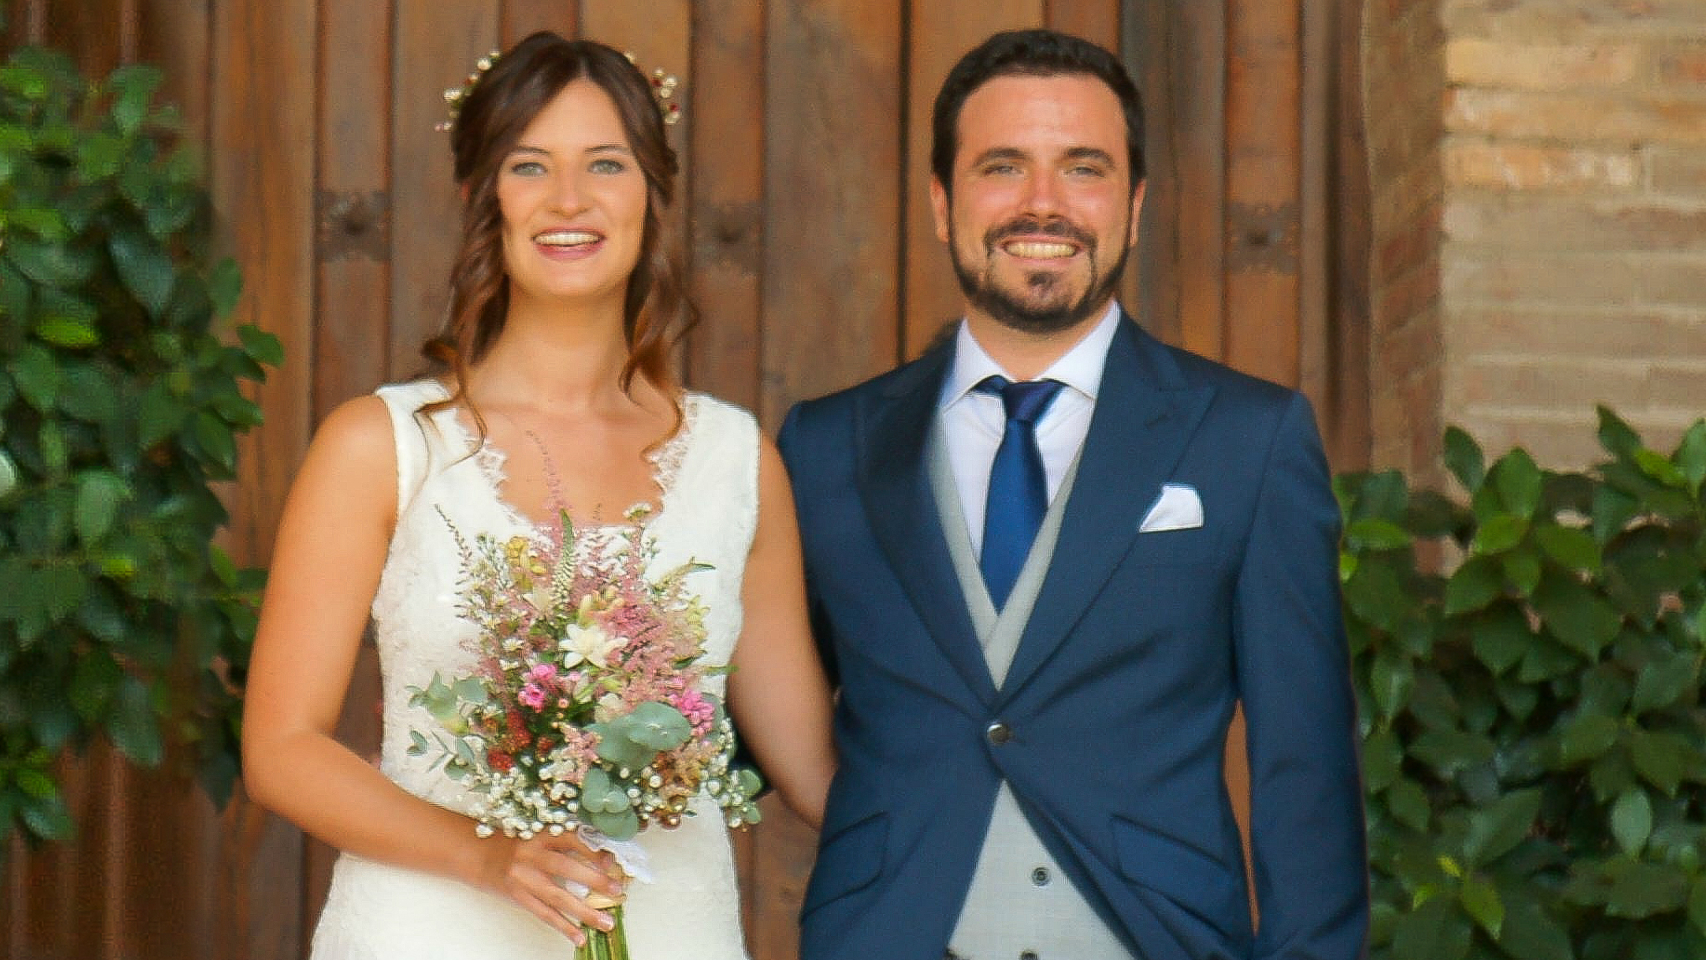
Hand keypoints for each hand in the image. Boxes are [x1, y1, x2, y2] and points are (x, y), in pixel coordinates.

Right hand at [475, 831, 628, 944]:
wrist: (478, 854)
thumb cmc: (514, 843)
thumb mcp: (537, 833)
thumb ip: (563, 840)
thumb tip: (600, 852)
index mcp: (540, 835)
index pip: (570, 839)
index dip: (591, 849)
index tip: (611, 860)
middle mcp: (532, 855)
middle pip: (566, 868)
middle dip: (594, 880)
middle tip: (617, 890)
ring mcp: (524, 878)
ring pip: (558, 897)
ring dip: (584, 912)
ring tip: (606, 923)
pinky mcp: (519, 897)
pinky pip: (544, 914)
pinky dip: (564, 927)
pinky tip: (580, 937)